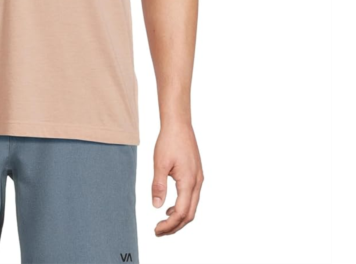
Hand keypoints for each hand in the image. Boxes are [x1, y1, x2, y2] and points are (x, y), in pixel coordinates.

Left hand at [151, 121, 203, 235]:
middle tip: (158, 231)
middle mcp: (197, 183)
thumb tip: (157, 206)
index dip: (169, 225)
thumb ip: (158, 185)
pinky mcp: (196, 174)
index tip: (156, 230)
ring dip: (179, 218)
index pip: (181, 213)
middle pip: (189, 214)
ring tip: (163, 222)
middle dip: (175, 226)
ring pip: (192, 206)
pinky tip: (170, 206)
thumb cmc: (169, 140)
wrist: (179, 124)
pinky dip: (182, 206)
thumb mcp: (159, 163)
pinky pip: (192, 197)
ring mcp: (198, 179)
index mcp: (188, 182)